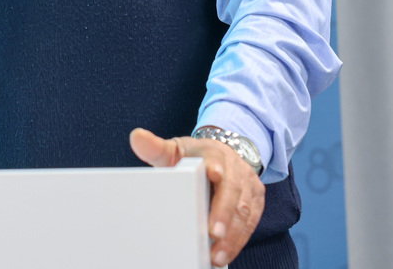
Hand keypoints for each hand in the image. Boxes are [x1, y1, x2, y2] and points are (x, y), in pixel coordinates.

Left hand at [129, 128, 263, 267]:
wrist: (223, 155)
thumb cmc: (194, 157)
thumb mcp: (175, 149)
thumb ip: (156, 147)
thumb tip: (137, 137)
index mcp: (213, 152)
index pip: (216, 159)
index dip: (215, 168)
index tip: (212, 174)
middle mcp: (235, 167)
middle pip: (233, 190)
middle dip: (224, 213)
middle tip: (213, 234)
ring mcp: (249, 184)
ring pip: (245, 211)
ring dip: (232, 236)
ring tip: (217, 256)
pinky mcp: (256, 201)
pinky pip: (251, 222)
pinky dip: (238, 240)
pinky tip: (226, 253)